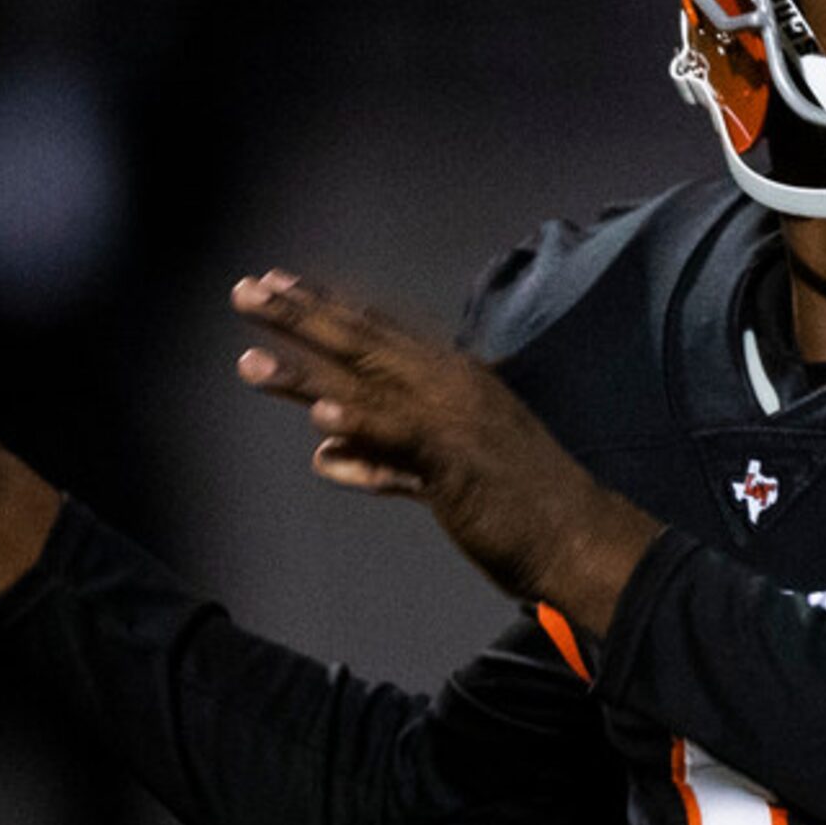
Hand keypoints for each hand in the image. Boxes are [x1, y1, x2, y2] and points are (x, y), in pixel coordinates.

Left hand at [232, 270, 661, 633]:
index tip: (279, 285)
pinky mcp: (457, 462)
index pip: (377, 334)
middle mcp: (451, 387)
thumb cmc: (521, 509)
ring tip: (250, 358)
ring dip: (306, 370)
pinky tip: (321, 416)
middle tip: (246, 292)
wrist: (579, 539)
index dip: (325, 307)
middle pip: (362, 343)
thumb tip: (326, 454)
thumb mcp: (441, 474)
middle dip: (300, 316)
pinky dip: (362, 424)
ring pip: (369, 385)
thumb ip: (383, 460)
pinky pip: (401, 440)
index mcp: (453, 382)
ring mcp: (454, 422)